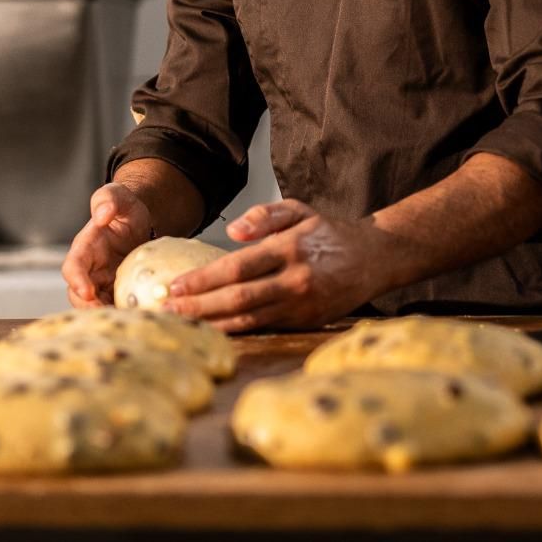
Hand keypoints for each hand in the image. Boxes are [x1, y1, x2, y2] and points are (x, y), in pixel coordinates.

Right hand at [61, 183, 153, 308]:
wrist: (141, 222)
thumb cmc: (126, 208)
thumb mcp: (120, 196)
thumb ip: (108, 199)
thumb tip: (102, 214)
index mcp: (85, 247)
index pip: (73, 267)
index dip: (77, 280)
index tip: (87, 292)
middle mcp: (90, 269)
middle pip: (79, 295)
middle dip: (89, 308)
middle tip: (109, 314)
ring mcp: (103, 284)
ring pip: (96, 306)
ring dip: (107, 315)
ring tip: (127, 319)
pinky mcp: (117, 292)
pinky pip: (116, 307)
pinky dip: (124, 314)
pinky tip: (140, 317)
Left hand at [162, 199, 390, 331]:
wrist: (374, 258)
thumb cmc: (329, 233)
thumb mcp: (299, 210)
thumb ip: (265, 215)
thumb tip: (232, 232)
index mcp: (290, 248)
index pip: (237, 267)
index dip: (203, 280)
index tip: (174, 285)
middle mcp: (295, 279)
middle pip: (238, 298)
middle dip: (198, 307)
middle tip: (166, 310)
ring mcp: (302, 305)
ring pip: (249, 319)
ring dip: (212, 323)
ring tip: (182, 323)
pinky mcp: (306, 322)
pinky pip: (264, 328)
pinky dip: (236, 331)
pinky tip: (214, 330)